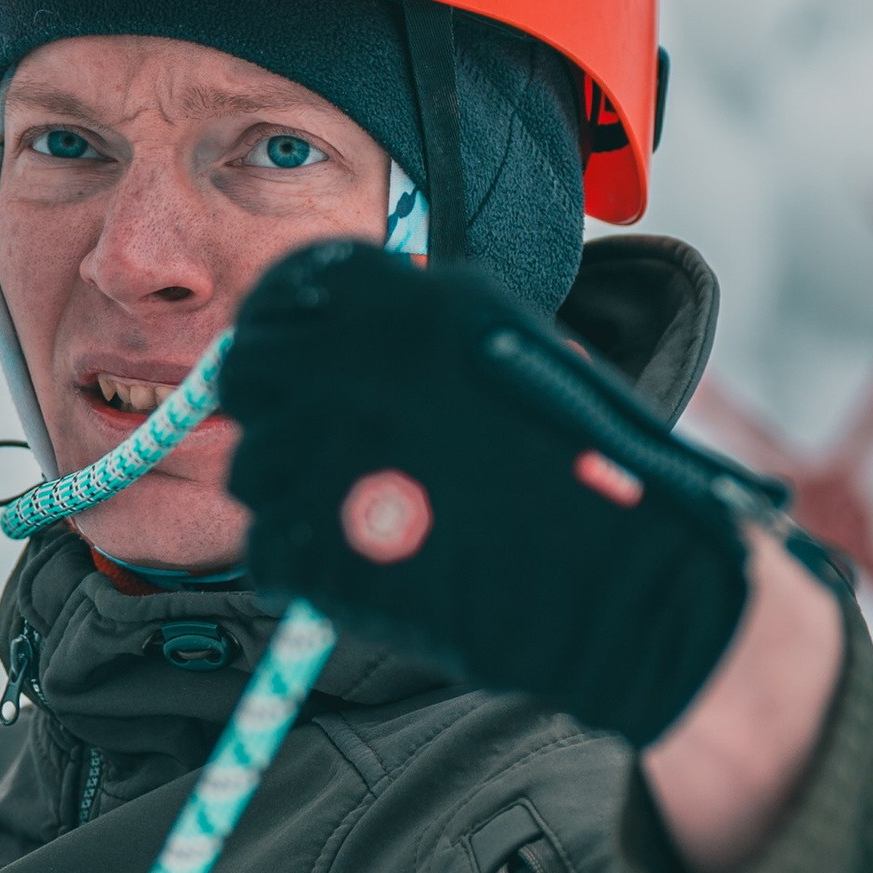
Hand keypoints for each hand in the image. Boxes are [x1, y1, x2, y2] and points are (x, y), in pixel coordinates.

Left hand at [221, 241, 761, 748]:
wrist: (624, 577)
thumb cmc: (585, 466)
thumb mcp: (510, 350)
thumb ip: (419, 331)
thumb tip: (337, 335)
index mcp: (404, 303)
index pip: (283, 295)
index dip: (277, 334)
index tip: (290, 368)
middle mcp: (349, 363)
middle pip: (248, 378)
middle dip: (273, 413)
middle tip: (322, 451)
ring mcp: (324, 454)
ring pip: (253, 469)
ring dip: (294, 494)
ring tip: (370, 519)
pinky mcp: (316, 545)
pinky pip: (269, 548)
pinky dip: (305, 565)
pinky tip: (365, 566)